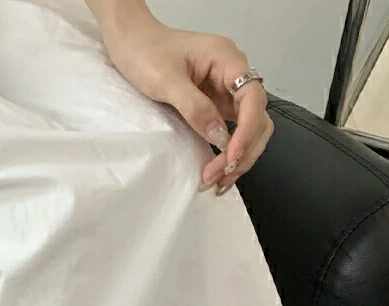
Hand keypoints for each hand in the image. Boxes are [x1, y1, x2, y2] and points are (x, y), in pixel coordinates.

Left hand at [99, 13, 271, 194]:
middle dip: (243, 150)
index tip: (230, 155)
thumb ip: (195, 108)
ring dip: (239, 157)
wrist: (130, 42)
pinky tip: (218, 169)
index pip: (253, 99)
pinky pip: (232, 131)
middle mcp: (232, 75)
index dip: (247, 130)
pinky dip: (228, 152)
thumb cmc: (145, 51)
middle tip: (220, 175)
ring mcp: (225, 91)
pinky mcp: (216, 104)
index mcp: (227, 59)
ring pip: (249, 129)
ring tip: (219, 180)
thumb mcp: (166, 80)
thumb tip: (220, 138)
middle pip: (258, 118)